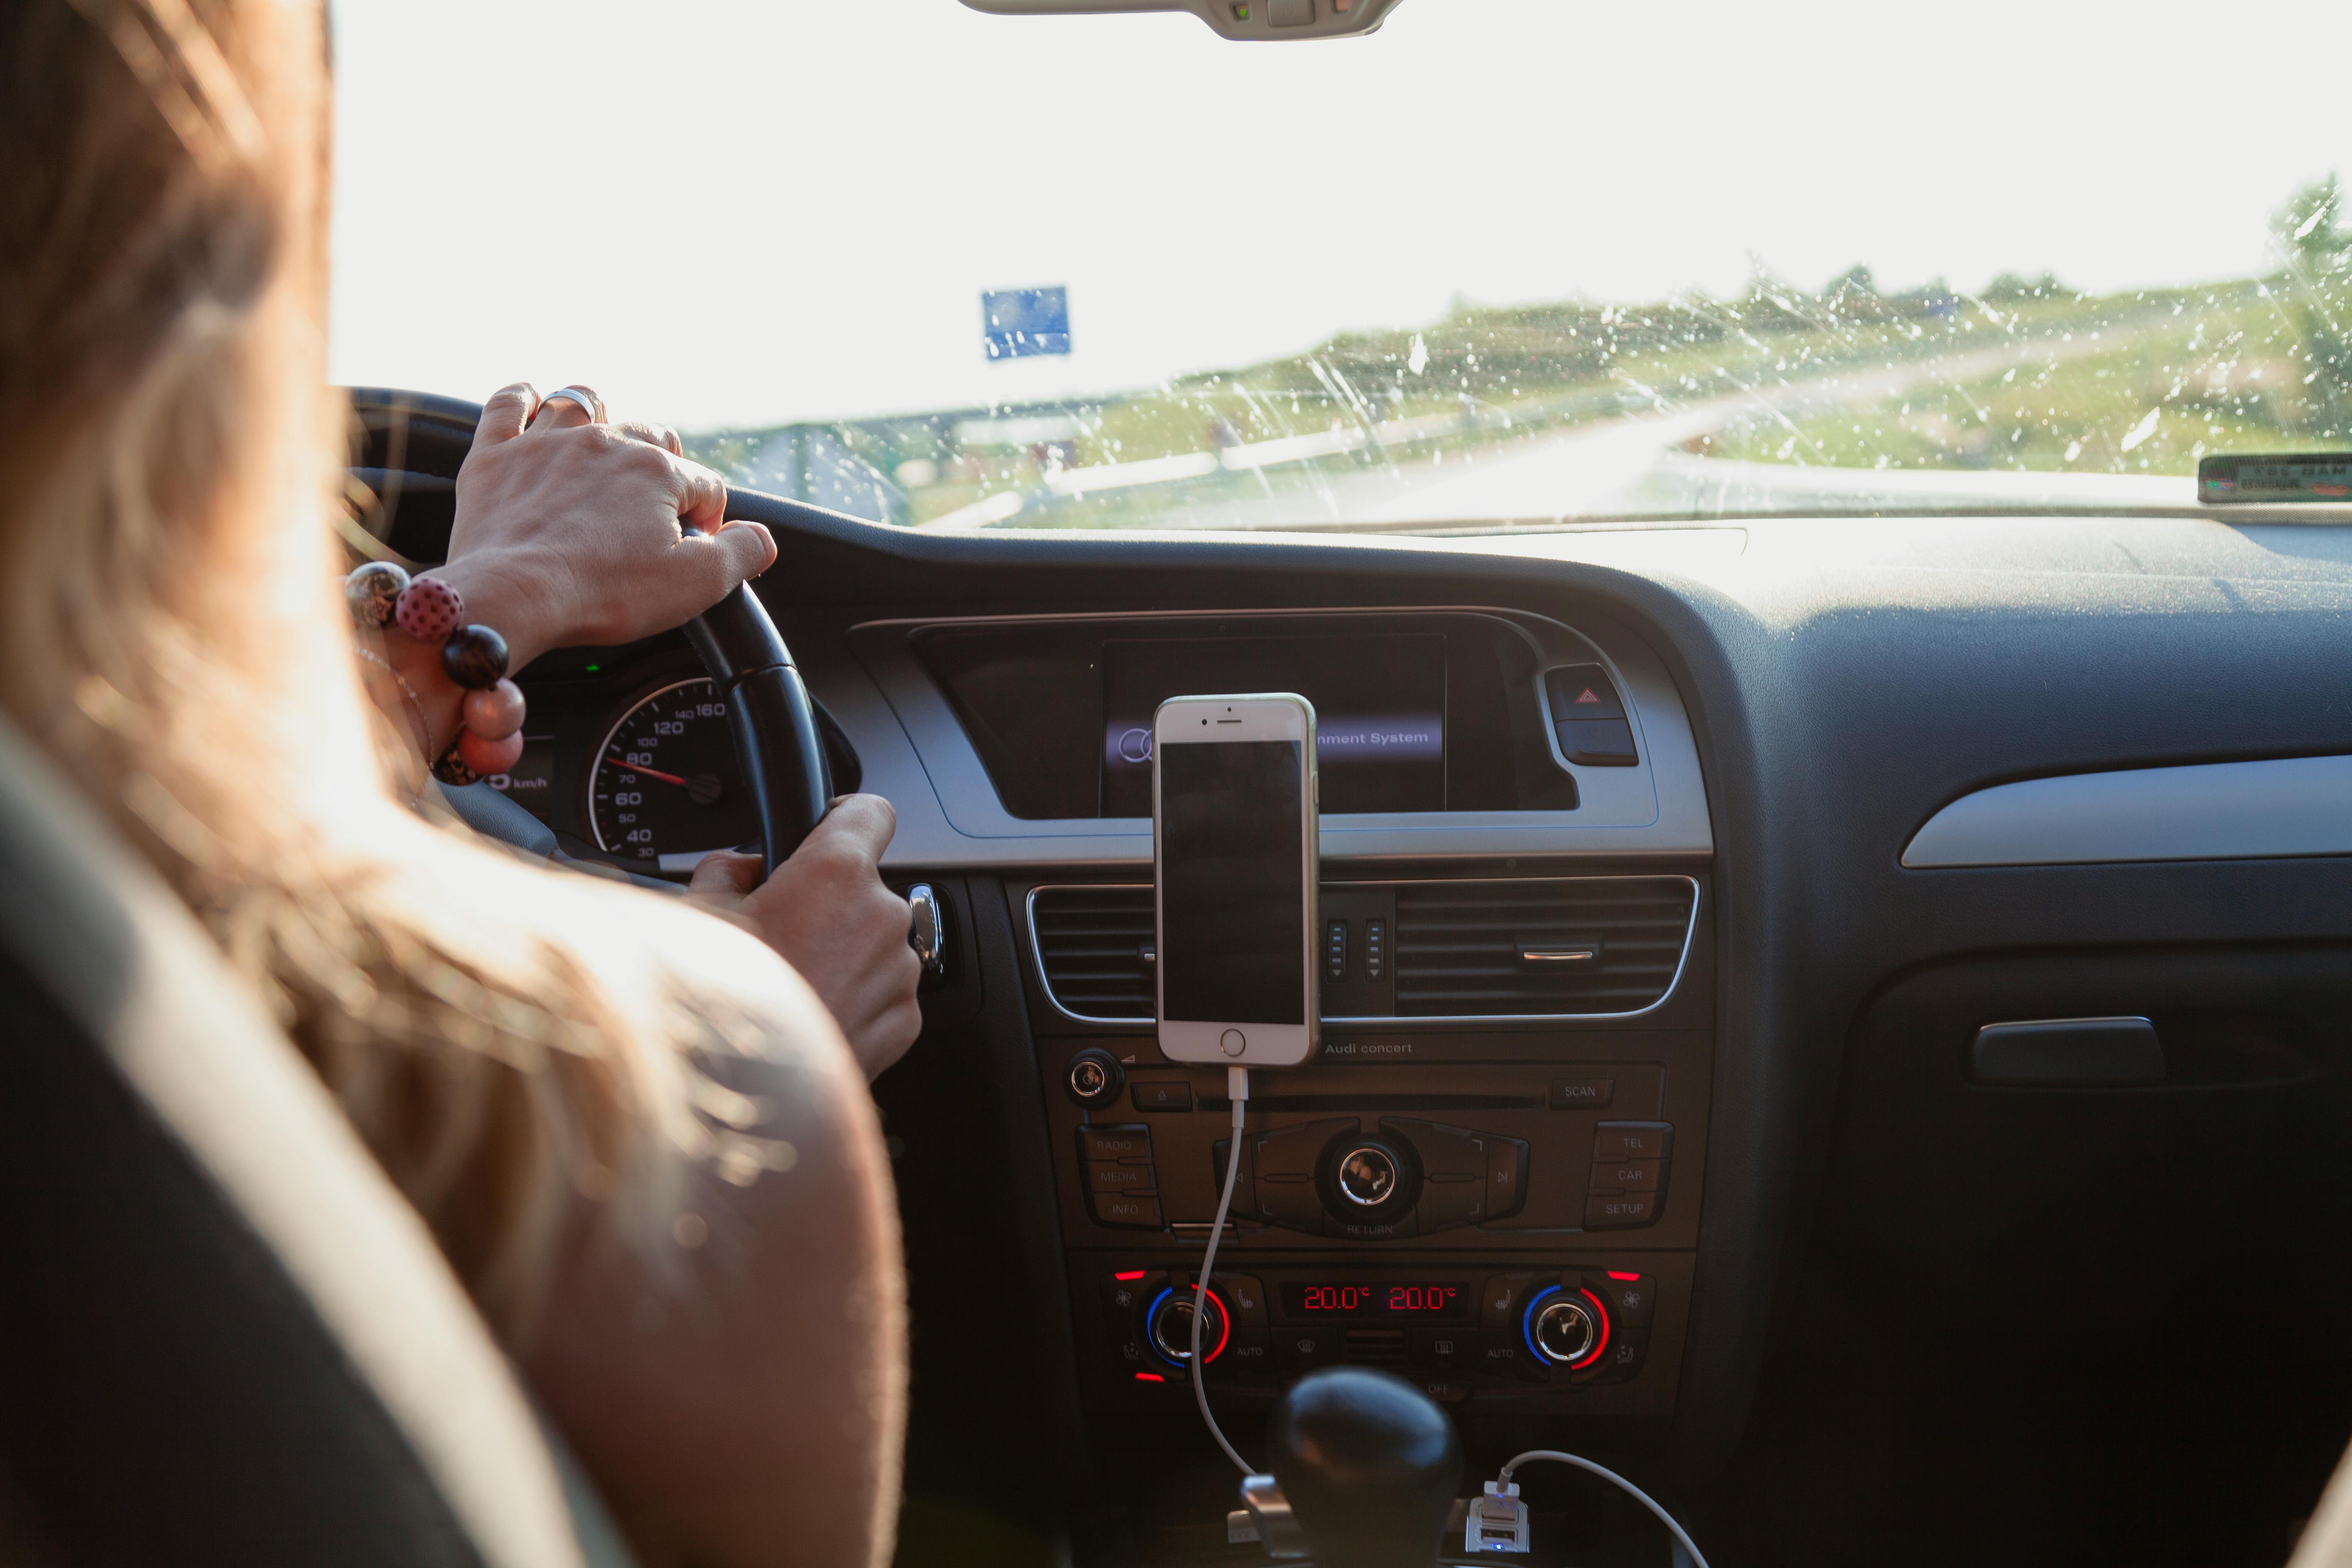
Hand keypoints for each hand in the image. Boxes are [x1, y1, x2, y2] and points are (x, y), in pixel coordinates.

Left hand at [436, 383, 777, 667]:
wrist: (513, 598)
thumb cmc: (603, 592)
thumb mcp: (697, 584)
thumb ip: (744, 553)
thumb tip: (762, 538)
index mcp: (656, 472)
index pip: (703, 485)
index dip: (705, 521)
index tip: (690, 552)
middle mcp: (605, 442)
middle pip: (650, 436)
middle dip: (661, 467)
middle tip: (651, 511)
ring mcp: (545, 444)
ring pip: (583, 403)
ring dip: (600, 419)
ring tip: (601, 449)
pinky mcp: (495, 456)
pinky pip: (508, 403)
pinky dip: (522, 399)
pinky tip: (531, 406)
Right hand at [685, 795, 923, 1080]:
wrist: (741, 1098)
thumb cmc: (718, 1007)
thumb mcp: (696, 916)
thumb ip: (724, 872)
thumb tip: (737, 868)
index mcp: (835, 874)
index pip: (870, 811)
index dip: (845, 817)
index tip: (827, 828)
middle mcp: (880, 917)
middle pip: (863, 887)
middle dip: (825, 902)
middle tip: (777, 933)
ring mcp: (898, 972)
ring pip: (873, 943)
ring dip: (840, 953)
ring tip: (788, 983)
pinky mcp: (904, 1022)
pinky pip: (881, 992)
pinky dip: (852, 997)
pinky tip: (808, 1015)